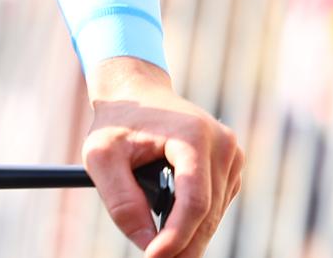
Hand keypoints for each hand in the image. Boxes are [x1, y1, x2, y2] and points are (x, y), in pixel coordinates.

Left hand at [82, 57, 243, 256]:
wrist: (136, 92)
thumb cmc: (116, 123)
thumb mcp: (101, 157)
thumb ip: (121, 201)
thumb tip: (147, 243)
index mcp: (194, 136)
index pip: (194, 202)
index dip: (176, 237)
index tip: (153, 257)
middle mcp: (222, 144)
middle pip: (208, 214)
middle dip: (182, 245)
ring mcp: (231, 154)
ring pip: (214, 215)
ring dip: (187, 233)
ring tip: (157, 237)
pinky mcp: (231, 165)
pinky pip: (216, 206)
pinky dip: (195, 220)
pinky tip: (171, 218)